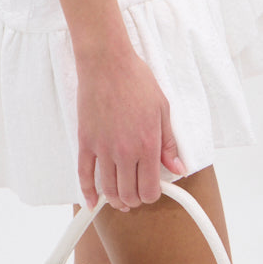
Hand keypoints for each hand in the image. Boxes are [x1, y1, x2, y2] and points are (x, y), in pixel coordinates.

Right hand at [76, 45, 186, 211]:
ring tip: (120, 197)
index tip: (153, 189)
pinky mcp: (86, 141)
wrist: (107, 62)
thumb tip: (178, 167)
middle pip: (128, 194)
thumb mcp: (163, 108)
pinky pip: (84, 174)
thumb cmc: (136, 79)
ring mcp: (103, 148)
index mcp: (147, 144)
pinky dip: (88, 193)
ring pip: (108, 190)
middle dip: (135, 199)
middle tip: (137, 192)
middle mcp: (125, 152)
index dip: (152, 195)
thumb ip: (169, 142)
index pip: (150, 189)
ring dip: (115, 200)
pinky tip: (92, 202)